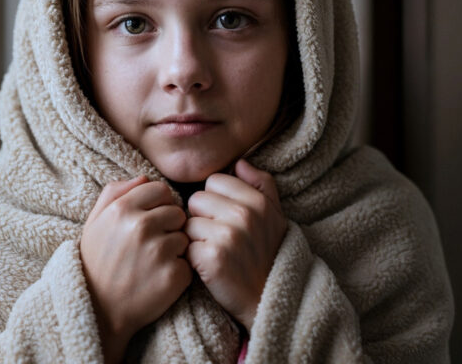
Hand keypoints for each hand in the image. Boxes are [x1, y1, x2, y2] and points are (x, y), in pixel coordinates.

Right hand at [80, 176, 190, 362]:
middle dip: (169, 226)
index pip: (160, 189)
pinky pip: (190, 262)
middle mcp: (141, 226)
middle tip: (151, 246)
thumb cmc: (96, 264)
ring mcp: (159, 251)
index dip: (158, 205)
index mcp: (121, 209)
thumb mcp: (94, 223)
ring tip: (153, 264)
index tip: (149, 222)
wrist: (98, 312)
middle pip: (177, 211)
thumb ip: (114, 192)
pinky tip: (159, 279)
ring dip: (174, 249)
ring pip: (185, 236)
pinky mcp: (174, 275)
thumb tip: (144, 176)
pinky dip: (179, 271)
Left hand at [185, 160, 286, 330]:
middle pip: (196, 199)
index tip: (224, 217)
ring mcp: (227, 237)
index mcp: (258, 201)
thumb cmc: (268, 254)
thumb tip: (240, 162)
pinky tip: (208, 265)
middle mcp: (243, 215)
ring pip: (188, 222)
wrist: (267, 299)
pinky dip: (192, 257)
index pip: (214, 181)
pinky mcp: (211, 259)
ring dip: (195, 237)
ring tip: (213, 250)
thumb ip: (262, 184)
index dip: (214, 199)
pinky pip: (186, 245)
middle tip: (217, 236)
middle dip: (201, 217)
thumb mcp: (275, 216)